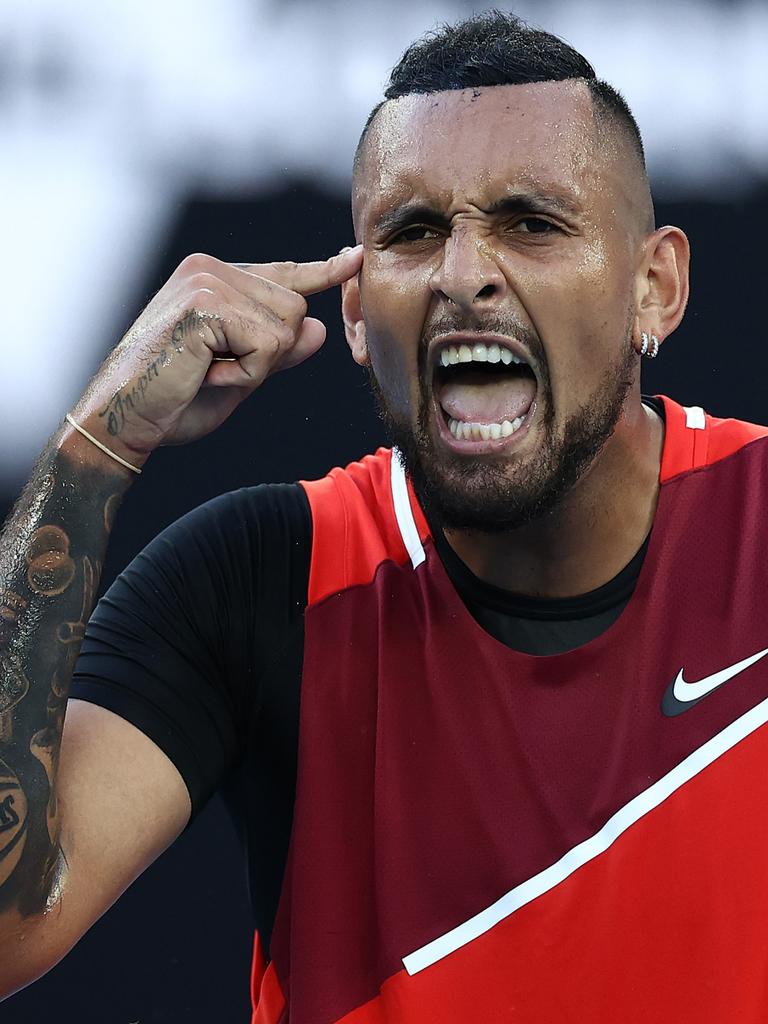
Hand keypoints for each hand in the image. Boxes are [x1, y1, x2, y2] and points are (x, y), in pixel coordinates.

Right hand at [70, 246, 362, 459]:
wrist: (122, 420)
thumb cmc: (174, 401)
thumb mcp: (241, 375)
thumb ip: (279, 350)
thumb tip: (318, 327)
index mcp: (214, 278)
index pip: (282, 274)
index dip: (322, 272)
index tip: (353, 260)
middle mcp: (211, 268)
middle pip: (295, 308)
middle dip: (271, 354)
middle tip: (216, 371)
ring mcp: (206, 280)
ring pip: (287, 327)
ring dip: (257, 367)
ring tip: (207, 372)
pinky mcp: (206, 303)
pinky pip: (267, 346)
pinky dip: (245, 375)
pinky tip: (205, 376)